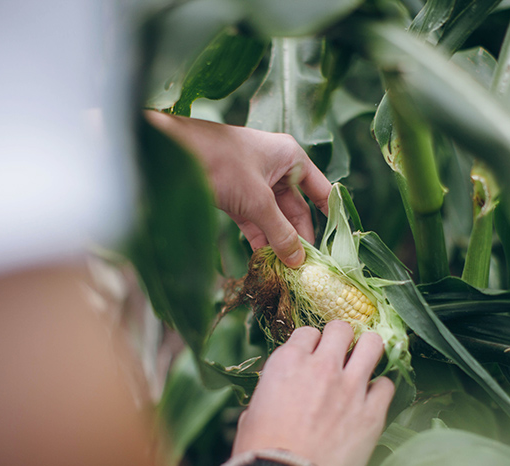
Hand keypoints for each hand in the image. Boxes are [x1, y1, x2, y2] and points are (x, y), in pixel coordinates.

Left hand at [146, 112, 331, 266]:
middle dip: (300, 237)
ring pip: (275, 217)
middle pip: (297, 208)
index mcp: (291, 158)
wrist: (172, 152)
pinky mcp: (236, 195)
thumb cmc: (221, 163)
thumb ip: (280, 232)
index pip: (321, 190)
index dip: (331, 216)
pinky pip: (255, 220)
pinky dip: (260, 238)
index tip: (336, 245)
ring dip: (279, 241)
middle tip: (305, 268)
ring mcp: (255, 182)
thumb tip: (299, 260)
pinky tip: (265, 261)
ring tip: (287, 270)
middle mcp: (277, 168)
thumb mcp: (257, 202)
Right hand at [232, 321, 394, 465]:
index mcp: (288, 362)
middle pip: (341, 328)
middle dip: (341, 337)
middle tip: (341, 352)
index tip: (312, 355)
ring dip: (368, 349)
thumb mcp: (252, 413)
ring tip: (366, 360)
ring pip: (373, 344)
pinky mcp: (372, 412)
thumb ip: (269, 396)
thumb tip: (273, 401)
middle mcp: (322, 367)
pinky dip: (380, 389)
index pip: (307, 332)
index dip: (311, 343)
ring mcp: (350, 388)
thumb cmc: (261, 452)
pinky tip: (372, 398)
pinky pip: (387, 385)